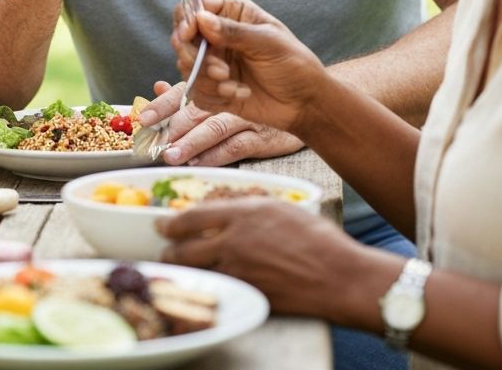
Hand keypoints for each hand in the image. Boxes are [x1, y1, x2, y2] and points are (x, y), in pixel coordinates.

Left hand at [140, 81, 302, 165]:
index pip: (183, 93)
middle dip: (172, 128)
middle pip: (194, 112)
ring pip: (213, 128)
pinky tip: (200, 163)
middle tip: (152, 143)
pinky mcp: (261, 136)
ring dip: (191, 143)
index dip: (162, 105)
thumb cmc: (256, 98)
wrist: (302, 105)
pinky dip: (216, 155)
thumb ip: (188, 91)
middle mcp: (228, 99)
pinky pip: (236, 146)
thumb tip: (157, 86)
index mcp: (214, 86)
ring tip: (171, 156)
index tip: (144, 118)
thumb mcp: (221, 91)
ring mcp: (245, 117)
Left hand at [158, 198, 365, 317]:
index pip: (194, 217)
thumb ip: (249, 208)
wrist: (338, 276)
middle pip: (186, 247)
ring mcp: (240, 271)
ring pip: (198, 271)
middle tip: (163, 246)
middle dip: (169, 248)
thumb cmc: (317, 238)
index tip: (162, 223)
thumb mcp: (280, 207)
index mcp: (242, 214)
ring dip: (183, 269)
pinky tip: (205, 283)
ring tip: (176, 266)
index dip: (173, 222)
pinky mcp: (249, 295)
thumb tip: (228, 211)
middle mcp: (235, 242)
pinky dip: (206, 285)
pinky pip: (219, 289)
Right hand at [170, 0, 329, 135]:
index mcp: (230, 12)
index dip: (185, 19)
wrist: (305, 102)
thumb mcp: (268, 42)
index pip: (194, 6)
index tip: (187, 35)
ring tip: (234, 86)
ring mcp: (213, 61)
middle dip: (195, 57)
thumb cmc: (293, 63)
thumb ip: (234, 32)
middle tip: (221, 71)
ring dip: (207, 80)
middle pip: (181, 37)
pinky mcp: (212, 87)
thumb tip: (201, 18)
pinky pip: (195, 91)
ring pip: (185, 66)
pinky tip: (239, 95)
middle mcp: (216, 34)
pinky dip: (214, 96)